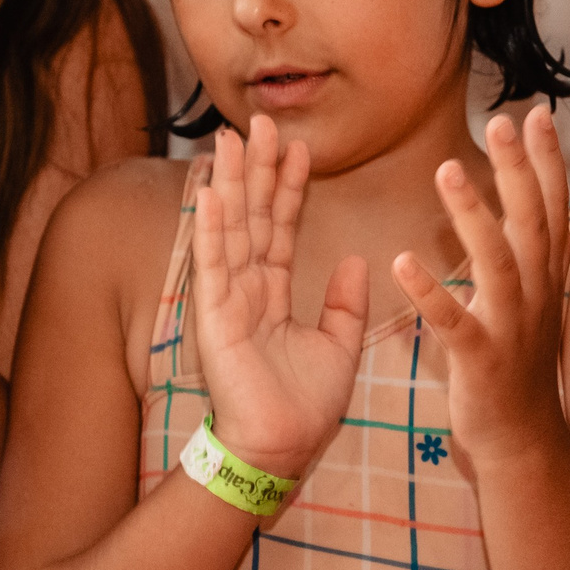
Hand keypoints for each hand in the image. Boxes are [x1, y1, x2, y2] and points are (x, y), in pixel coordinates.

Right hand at [190, 117, 367, 479]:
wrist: (281, 448)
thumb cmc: (304, 407)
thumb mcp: (339, 346)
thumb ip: (346, 302)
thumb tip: (361, 258)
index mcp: (273, 293)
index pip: (282, 227)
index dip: (291, 186)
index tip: (300, 145)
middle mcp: (246, 288)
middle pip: (253, 215)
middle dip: (257, 168)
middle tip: (261, 121)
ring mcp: (226, 299)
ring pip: (231, 228)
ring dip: (232, 183)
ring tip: (233, 138)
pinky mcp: (212, 317)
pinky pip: (212, 264)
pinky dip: (210, 227)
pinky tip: (208, 191)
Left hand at [393, 107, 569, 475]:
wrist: (524, 441)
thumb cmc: (517, 362)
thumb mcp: (530, 298)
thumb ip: (524, 248)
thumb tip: (519, 195)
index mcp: (546, 276)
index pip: (552, 207)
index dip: (547, 160)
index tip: (538, 112)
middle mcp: (537, 294)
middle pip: (532, 222)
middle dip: (519, 170)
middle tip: (501, 121)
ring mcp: (512, 327)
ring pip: (498, 263)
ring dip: (474, 215)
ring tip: (446, 171)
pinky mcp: (481, 361)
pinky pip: (455, 323)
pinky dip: (430, 292)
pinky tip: (401, 261)